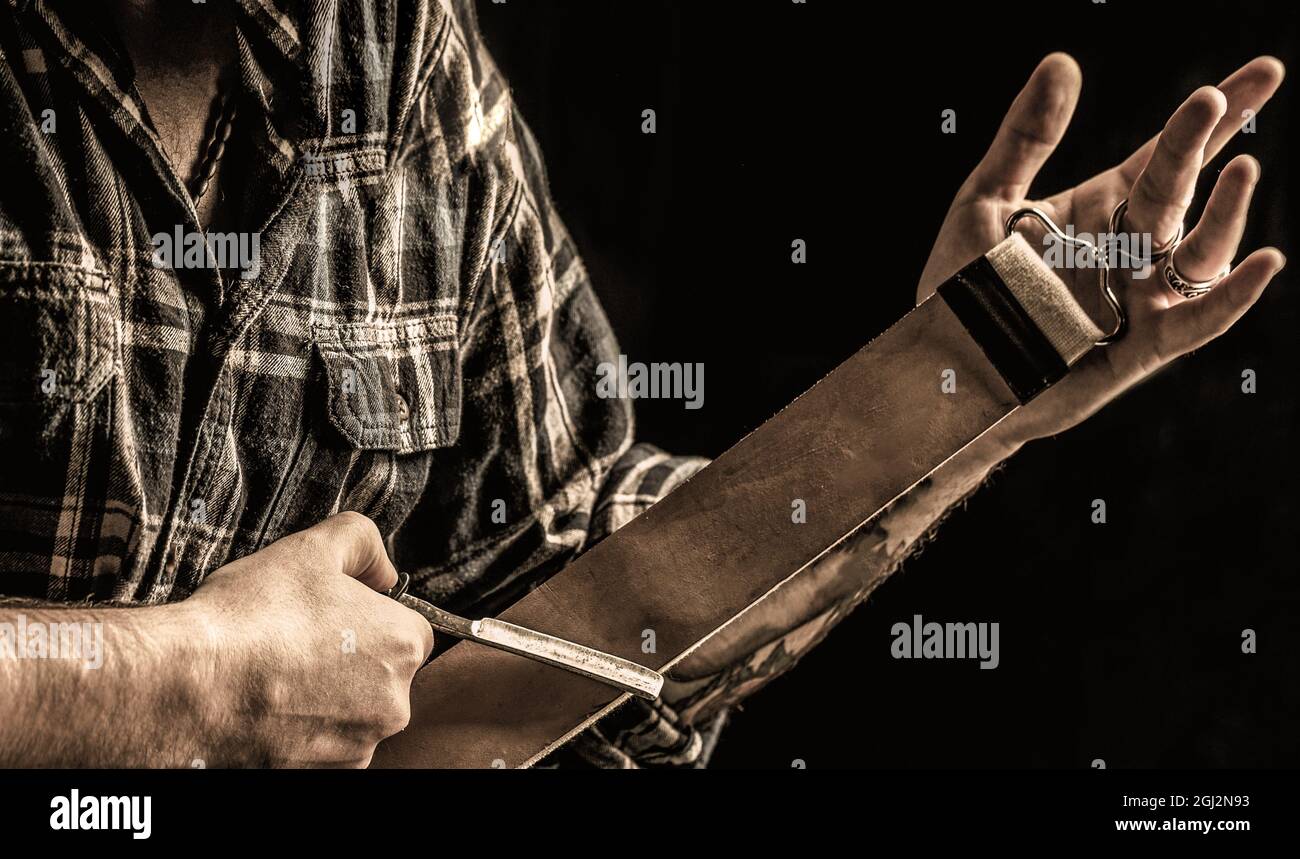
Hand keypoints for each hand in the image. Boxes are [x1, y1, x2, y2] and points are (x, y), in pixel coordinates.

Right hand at [186, 512, 433, 766]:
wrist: (184, 689)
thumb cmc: (249, 618)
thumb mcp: (310, 549)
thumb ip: (361, 541)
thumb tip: (383, 571)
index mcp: (402, 646)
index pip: (407, 631)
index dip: (368, 619)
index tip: (329, 618)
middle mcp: (394, 704)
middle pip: (381, 676)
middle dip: (349, 662)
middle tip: (295, 645)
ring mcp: (358, 746)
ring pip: (352, 714)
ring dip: (325, 699)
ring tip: (273, 677)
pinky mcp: (323, 775)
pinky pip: (324, 748)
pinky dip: (302, 733)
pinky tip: (266, 711)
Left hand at [918, 54, 1286, 450]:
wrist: (945, 369)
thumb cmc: (963, 288)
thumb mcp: (986, 201)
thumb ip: (1025, 137)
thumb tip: (1063, 60)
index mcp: (1103, 208)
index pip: (1167, 154)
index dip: (1216, 114)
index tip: (1264, 72)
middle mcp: (1131, 250)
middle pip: (1180, 190)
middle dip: (1200, 144)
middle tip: (1216, 100)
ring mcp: (1139, 299)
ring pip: (1200, 254)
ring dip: (1224, 214)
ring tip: (1240, 168)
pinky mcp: (1139, 349)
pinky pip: (1195, 322)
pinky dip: (1230, 296)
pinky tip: (1262, 262)